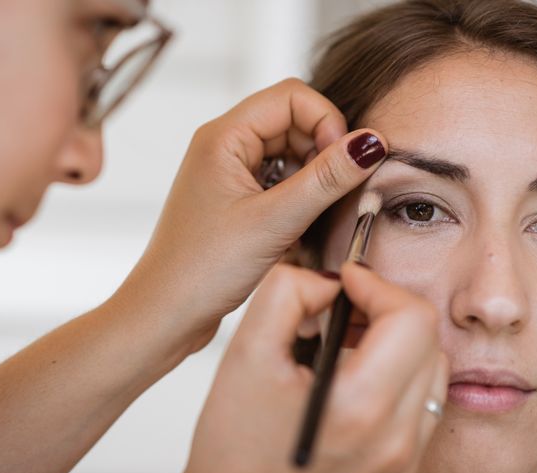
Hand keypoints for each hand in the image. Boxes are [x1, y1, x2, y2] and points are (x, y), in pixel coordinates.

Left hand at [114, 78, 387, 354]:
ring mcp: (228, 172)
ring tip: (310, 214)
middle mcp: (223, 146)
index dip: (327, 121)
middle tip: (333, 191)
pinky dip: (297, 195)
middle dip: (322, 150)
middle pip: (292, 121)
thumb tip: (369, 142)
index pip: (292, 96)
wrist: (166, 313)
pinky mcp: (235, 197)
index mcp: (223, 137)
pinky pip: (278, 179)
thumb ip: (326, 179)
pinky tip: (296, 224)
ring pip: (288, 152)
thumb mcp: (275, 221)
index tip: (345, 160)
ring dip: (311, 176)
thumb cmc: (203, 269)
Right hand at [183, 262, 448, 472]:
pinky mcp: (400, 467)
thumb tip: (327, 282)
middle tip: (346, 304)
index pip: (412, 319)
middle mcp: (394, 438)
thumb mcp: (246, 353)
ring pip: (431, 368)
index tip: (348, 280)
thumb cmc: (234, 447)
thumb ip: (287, 294)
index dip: (377, 284)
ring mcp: (402, 457)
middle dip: (386, 307)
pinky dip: (399, 370)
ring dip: (397, 338)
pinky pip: (422, 400)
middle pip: (428, 339)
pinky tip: (357, 370)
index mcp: (361, 406)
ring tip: (350, 335)